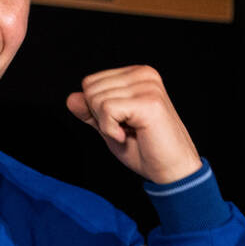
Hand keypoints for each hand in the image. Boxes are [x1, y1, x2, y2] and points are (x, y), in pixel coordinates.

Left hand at [65, 65, 200, 183]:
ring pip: (96, 99)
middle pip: (90, 89)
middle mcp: (144, 74)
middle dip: (99, 116)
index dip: (95, 110)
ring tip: (130, 132)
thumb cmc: (146, 150)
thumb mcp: (110, 127)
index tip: (119, 123)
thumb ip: (90, 112)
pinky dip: (110, 130)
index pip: (90, 82)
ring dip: (106, 125)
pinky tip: (129, 135)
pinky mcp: (148, 102)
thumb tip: (71, 98)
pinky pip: (107, 110)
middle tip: (125, 129)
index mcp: (136, 75)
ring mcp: (148, 86)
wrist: (172, 171)